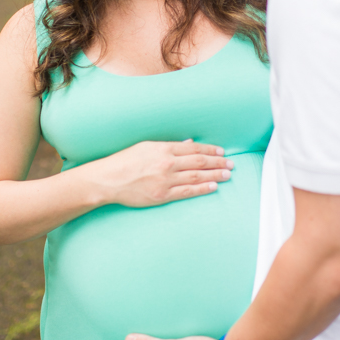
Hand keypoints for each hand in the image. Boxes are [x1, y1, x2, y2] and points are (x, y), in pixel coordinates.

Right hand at [85, 139, 233, 207]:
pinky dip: (202, 189)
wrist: (107, 180)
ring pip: (197, 177)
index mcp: (163, 148)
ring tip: (227, 175)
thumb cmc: (124, 161)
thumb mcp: (146, 146)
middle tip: (231, 164)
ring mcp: (165, 180)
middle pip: (199, 162)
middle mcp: (166, 163)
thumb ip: (169, 146)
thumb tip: (189, 143)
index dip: (210, 151)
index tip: (221, 152)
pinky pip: (187, 191)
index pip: (193, 148)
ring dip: (215, 175)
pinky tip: (213, 187)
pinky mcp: (162, 195)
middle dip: (218, 163)